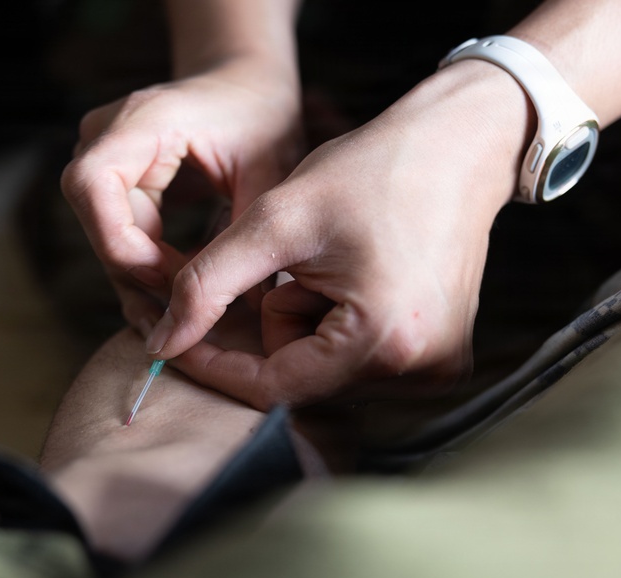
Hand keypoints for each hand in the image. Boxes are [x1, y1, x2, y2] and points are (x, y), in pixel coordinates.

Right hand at [60, 59, 303, 329]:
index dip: (125, 245)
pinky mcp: (112, 177)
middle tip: (185, 310)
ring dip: (140, 275)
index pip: (92, 188)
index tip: (175, 280)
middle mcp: (105, 134)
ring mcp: (101, 154)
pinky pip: (116, 230)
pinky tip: (179, 291)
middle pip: (95, 219)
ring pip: (102, 233)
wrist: (246, 82)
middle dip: (136, 270)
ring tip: (184, 313)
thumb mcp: (269, 170)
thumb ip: (252, 232)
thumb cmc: (261, 114)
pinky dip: (145, 262)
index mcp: (140, 120)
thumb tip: (249, 306)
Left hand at [149, 61, 532, 408]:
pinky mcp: (441, 357)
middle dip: (278, 323)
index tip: (175, 338)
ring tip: (336, 263)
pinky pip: (356, 358)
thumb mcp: (275, 221)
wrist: (460, 146)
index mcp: (383, 342)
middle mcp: (419, 372)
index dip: (215, 364)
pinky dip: (336, 323)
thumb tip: (160, 344)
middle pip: (299, 377)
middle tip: (299, 263)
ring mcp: (437, 369)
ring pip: (323, 368)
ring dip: (307, 321)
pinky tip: (359, 276)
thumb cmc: (370, 171)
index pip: (271, 388)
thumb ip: (207, 284)